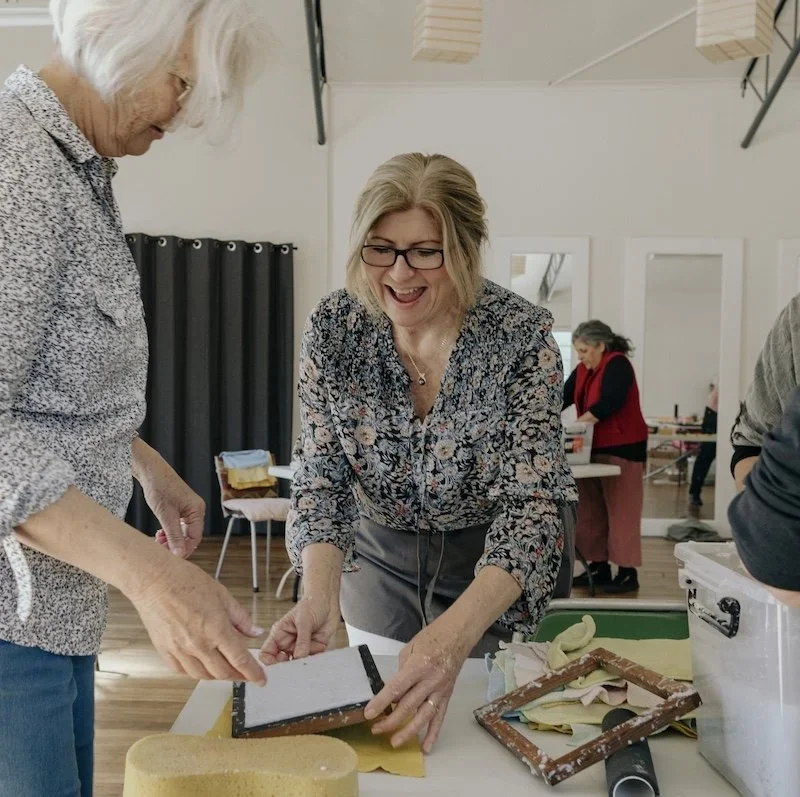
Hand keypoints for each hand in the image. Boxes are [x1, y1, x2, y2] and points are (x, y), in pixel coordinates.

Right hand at [131, 555, 265, 682]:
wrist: (154, 580)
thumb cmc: (186, 581)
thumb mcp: (222, 594)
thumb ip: (240, 618)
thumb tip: (255, 632)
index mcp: (216, 629)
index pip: (240, 659)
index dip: (253, 673)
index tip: (261, 680)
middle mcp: (198, 644)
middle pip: (223, 672)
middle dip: (238, 676)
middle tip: (244, 673)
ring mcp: (180, 650)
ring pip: (202, 675)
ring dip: (217, 676)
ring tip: (225, 669)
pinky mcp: (165, 651)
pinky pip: (182, 671)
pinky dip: (195, 672)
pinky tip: (201, 665)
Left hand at [136, 449, 204, 557]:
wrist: (151, 471)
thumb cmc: (159, 487)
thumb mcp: (166, 515)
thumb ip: (174, 536)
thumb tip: (179, 554)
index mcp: (197, 510)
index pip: (195, 538)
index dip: (183, 550)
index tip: (170, 557)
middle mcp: (196, 510)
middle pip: (190, 536)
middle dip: (176, 545)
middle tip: (160, 549)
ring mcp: (189, 509)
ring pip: (183, 532)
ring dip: (171, 539)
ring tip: (158, 541)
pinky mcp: (180, 508)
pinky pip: (178, 526)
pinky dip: (170, 532)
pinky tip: (160, 534)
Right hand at [259, 596, 340, 663]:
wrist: (328, 600)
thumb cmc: (311, 604)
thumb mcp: (304, 620)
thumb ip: (302, 640)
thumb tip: (299, 657)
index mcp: (280, 634)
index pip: (266, 653)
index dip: (269, 663)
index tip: (277, 667)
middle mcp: (289, 643)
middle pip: (282, 663)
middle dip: (289, 666)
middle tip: (297, 664)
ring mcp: (301, 647)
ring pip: (299, 664)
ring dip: (306, 660)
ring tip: (313, 648)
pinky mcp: (314, 649)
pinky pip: (313, 660)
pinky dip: (317, 657)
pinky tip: (320, 646)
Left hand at [364, 620, 469, 752]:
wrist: (458, 635)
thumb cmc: (432, 637)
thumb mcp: (410, 648)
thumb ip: (401, 671)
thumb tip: (394, 691)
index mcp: (418, 665)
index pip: (396, 688)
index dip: (381, 702)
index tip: (369, 713)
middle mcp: (430, 680)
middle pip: (408, 705)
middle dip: (390, 720)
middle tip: (375, 729)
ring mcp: (440, 690)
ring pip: (423, 716)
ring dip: (408, 731)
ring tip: (394, 742)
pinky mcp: (447, 695)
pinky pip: (440, 717)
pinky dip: (433, 733)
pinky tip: (426, 747)